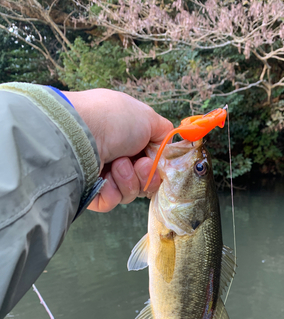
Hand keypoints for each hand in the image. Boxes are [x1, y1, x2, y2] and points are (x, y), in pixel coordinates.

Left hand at [64, 89, 172, 211]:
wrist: (79, 134)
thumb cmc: (113, 120)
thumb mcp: (148, 118)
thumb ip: (165, 134)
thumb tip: (169, 148)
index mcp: (126, 136)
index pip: (150, 159)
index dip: (157, 165)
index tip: (159, 162)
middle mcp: (114, 154)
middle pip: (143, 179)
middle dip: (146, 174)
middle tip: (139, 164)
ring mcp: (101, 173)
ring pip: (130, 192)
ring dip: (129, 180)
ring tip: (117, 164)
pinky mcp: (90, 191)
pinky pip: (112, 201)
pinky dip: (113, 191)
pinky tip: (106, 177)